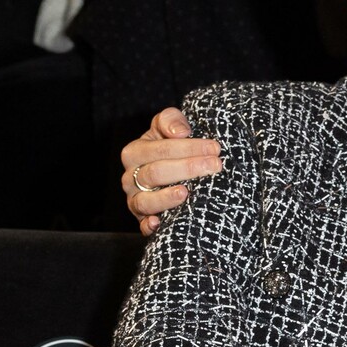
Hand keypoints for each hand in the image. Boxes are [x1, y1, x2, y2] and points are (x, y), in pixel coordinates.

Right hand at [121, 107, 220, 234]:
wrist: (172, 171)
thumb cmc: (173, 147)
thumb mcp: (169, 127)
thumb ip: (171, 120)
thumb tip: (180, 132)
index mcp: (135, 152)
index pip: (161, 148)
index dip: (188, 147)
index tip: (214, 148)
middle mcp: (131, 177)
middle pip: (155, 173)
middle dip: (187, 168)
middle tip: (215, 166)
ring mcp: (135, 200)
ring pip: (145, 200)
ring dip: (166, 198)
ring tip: (186, 192)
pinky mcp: (142, 221)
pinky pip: (141, 226)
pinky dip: (147, 226)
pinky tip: (158, 223)